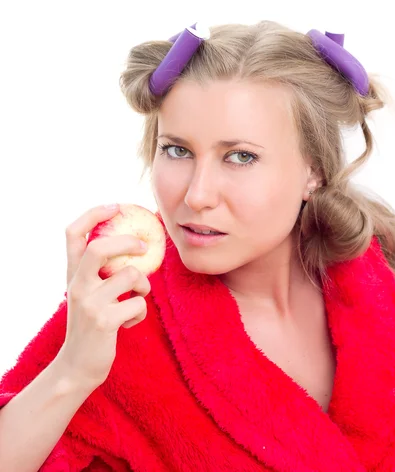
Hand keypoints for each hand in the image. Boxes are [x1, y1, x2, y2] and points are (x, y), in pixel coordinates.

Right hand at [57, 204, 149, 390]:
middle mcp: (76, 284)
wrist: (77, 366)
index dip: (93, 213)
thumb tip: (134, 243)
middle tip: (144, 245)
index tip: (116, 206)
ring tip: (138, 296)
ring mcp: (89, 302)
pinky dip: (141, 312)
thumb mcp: (87, 293)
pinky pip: (139, 303)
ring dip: (143, 286)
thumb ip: (100, 271)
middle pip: (99, 247)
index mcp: (72, 273)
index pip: (72, 232)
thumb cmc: (91, 324)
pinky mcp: (105, 321)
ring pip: (130, 275)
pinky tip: (131, 321)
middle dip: (127, 241)